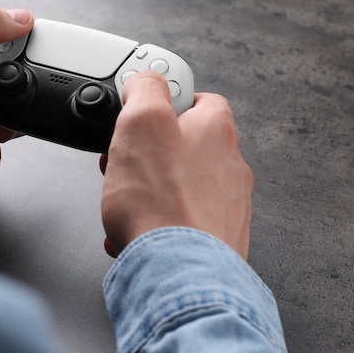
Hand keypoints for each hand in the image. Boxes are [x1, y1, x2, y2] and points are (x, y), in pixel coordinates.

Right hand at [100, 71, 253, 258]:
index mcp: (217, 129)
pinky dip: (157, 226)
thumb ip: (145, 89)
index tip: (138, 114)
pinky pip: (179, 223)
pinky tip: (137, 235)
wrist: (180, 274)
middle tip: (123, 167)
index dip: (162, 103)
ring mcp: (227, 206)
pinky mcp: (218, 240)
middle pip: (182, 147)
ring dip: (148, 193)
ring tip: (126, 206)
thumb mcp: (141, 122)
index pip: (196, 97)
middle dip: (146, 157)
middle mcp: (230, 165)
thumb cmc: (162, 205)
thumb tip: (145, 78)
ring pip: (178, 187)